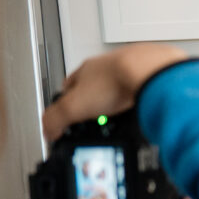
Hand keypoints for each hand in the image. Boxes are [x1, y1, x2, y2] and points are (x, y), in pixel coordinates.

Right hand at [43, 43, 187, 142]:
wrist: (150, 72)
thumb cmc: (114, 81)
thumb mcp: (73, 106)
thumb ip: (55, 118)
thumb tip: (48, 130)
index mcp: (86, 70)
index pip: (69, 87)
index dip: (66, 103)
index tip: (68, 117)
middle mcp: (108, 67)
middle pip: (96, 87)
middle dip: (96, 105)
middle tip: (96, 122)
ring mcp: (131, 70)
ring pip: (120, 88)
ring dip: (118, 103)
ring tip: (118, 120)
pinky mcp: (151, 77)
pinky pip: (141, 93)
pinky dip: (138, 104)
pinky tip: (138, 113)